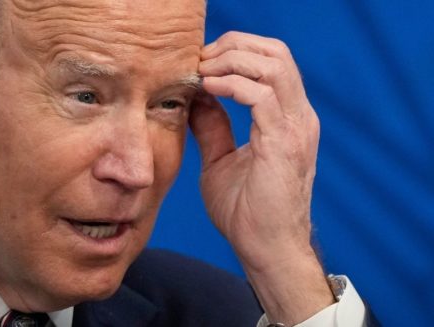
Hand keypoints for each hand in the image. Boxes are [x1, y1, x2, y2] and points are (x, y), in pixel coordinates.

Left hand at [191, 31, 333, 324]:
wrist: (265, 248)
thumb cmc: (246, 212)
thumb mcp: (221, 160)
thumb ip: (213, 127)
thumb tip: (197, 97)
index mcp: (288, 119)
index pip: (273, 62)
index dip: (237, 51)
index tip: (202, 61)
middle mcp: (299, 117)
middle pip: (276, 53)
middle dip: (234, 46)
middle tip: (201, 59)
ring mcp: (296, 128)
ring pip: (273, 65)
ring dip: (232, 60)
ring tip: (203, 71)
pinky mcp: (284, 143)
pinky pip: (262, 94)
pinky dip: (232, 83)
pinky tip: (208, 88)